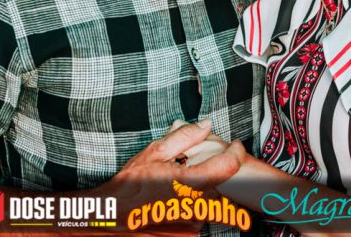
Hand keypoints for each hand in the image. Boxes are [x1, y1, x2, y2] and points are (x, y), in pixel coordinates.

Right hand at [103, 120, 244, 232]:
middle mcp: (195, 205)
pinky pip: (204, 213)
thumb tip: (206, 125)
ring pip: (214, 198)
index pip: (227, 167)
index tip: (235, 145)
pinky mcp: (191, 232)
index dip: (236, 152)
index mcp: (189, 183)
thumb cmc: (130, 185)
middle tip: (197, 164)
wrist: (114, 215)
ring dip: (205, 188)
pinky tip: (178, 198)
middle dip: (215, 170)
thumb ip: (184, 137)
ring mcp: (194, 221)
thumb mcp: (154, 152)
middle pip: (223, 183)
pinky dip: (197, 202)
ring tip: (182, 183)